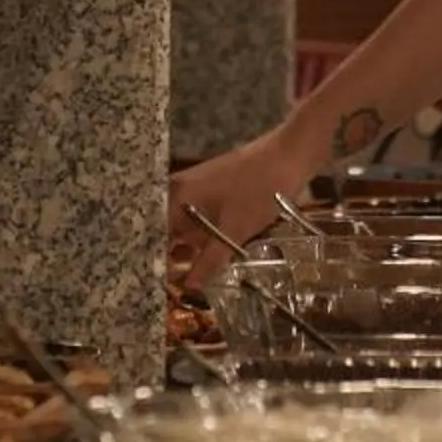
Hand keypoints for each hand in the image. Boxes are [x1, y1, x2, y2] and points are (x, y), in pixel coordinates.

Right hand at [165, 129, 314, 282]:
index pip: (151, 234)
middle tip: (171, 285)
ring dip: (186, 247)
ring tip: (186, 276)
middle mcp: (178, 189)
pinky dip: (200, 235)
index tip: (156, 284)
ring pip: (182, 225)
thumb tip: (189, 287)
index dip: (154, 260)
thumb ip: (209, 261)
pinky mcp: (212, 188)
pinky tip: (207, 254)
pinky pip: (197, 217)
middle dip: (168, 256)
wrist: (289, 154)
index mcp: (175, 196)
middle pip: (164, 229)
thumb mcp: (235, 231)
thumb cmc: (260, 189)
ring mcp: (195, 187)